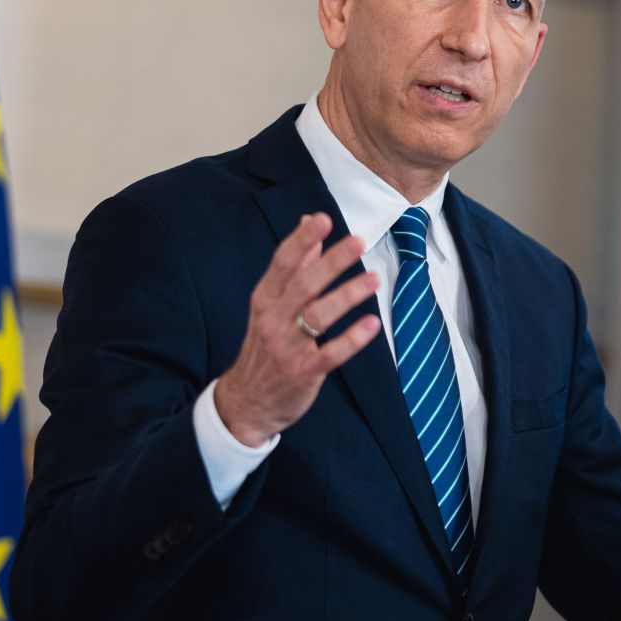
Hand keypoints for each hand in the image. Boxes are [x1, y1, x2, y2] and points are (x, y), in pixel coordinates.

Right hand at [215, 213, 381, 445]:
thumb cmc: (265, 346)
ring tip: (374, 279)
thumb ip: (291, 266)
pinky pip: (330, 354)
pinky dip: (352, 339)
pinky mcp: (303, 372)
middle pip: (303, 284)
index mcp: (265, 299)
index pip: (282, 263)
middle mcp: (274, 320)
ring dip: (347, 295)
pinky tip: (372, 324)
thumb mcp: (269, 305)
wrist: (246, 401)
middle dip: (332, 261)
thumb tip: (308, 225)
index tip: (322, 219)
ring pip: (318, 316)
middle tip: (359, 241)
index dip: (302, 240)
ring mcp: (287, 347)